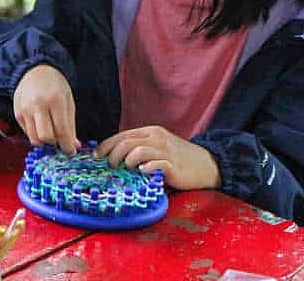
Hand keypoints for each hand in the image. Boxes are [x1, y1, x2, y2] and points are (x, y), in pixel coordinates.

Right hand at [11, 63, 80, 153]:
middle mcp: (37, 105)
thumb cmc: (55, 85)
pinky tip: (40, 125)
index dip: (67, 146)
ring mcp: (25, 109)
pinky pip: (27, 133)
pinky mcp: (17, 113)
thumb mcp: (68, 101)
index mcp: (55, 100)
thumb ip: (70, 125)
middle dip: (55, 143)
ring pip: (34, 139)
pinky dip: (35, 134)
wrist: (34, 70)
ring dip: (44, 142)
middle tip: (60, 140)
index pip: (61, 131)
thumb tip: (73, 146)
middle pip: (46, 138)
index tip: (71, 151)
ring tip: (50, 133)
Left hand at [94, 126, 220, 190]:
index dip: (105, 146)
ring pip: (137, 150)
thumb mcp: (157, 147)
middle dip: (112, 155)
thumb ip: (139, 148)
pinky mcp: (173, 165)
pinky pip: (154, 164)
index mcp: (150, 132)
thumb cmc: (178, 158)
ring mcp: (165, 151)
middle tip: (110, 167)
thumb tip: (113, 157)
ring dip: (126, 161)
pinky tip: (142, 172)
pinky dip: (144, 168)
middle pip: (125, 142)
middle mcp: (156, 138)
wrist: (207, 165)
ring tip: (125, 170)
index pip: (121, 136)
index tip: (96, 156)